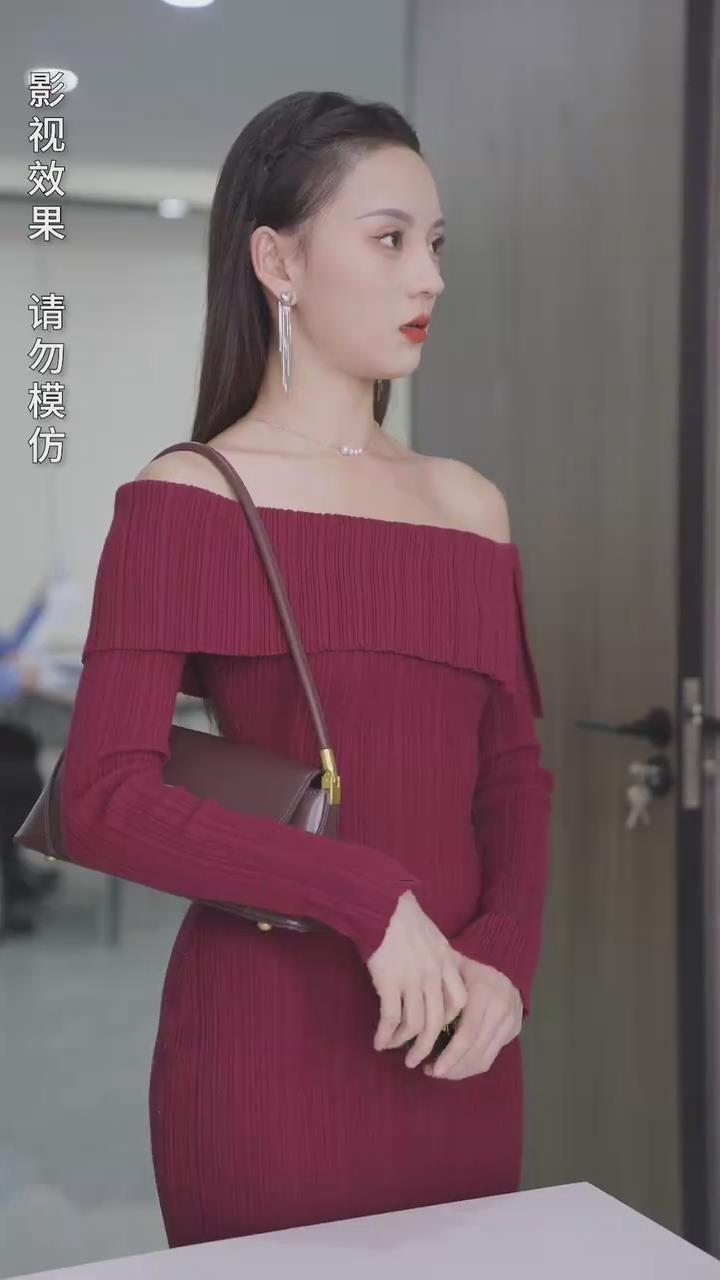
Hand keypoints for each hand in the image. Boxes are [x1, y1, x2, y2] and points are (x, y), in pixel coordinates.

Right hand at [366, 891, 468, 1065]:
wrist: (379, 903)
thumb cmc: (401, 916)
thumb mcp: (430, 935)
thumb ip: (437, 958)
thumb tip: (433, 981)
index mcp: (446, 961)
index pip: (459, 1001)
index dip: (451, 1020)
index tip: (439, 1029)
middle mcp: (433, 973)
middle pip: (438, 1021)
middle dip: (428, 1046)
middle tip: (419, 1060)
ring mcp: (412, 978)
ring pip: (415, 1024)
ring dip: (404, 1044)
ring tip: (393, 1051)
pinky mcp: (389, 981)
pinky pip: (391, 1018)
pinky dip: (386, 1034)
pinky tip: (379, 1041)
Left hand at [422, 951, 522, 1080]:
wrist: (500, 969)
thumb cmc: (465, 969)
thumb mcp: (450, 969)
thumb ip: (436, 989)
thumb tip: (410, 1018)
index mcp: (483, 990)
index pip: (467, 1033)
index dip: (449, 1055)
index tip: (427, 1067)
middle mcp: (501, 1006)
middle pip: (475, 1049)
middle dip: (452, 1067)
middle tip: (431, 1072)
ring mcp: (511, 1020)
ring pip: (484, 1059)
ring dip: (460, 1071)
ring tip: (440, 1071)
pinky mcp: (513, 1031)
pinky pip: (491, 1058)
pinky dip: (471, 1068)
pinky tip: (455, 1067)